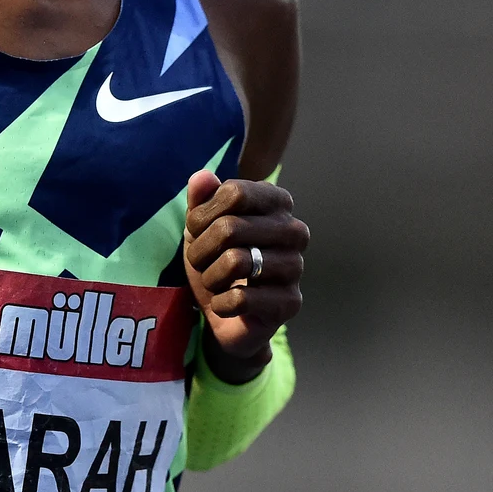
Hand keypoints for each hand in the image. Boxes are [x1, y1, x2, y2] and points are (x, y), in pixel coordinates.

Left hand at [183, 170, 308, 382]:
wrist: (225, 314)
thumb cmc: (215, 260)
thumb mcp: (200, 227)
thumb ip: (200, 199)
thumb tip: (202, 177)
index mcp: (277, 202)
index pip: (233, 193)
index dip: (202, 215)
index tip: (196, 232)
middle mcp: (294, 230)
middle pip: (230, 228)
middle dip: (200, 249)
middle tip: (199, 262)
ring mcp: (296, 266)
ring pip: (235, 262)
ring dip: (210, 277)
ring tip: (214, 282)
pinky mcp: (290, 302)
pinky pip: (241, 298)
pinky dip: (220, 303)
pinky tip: (225, 304)